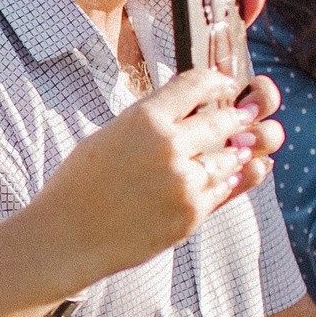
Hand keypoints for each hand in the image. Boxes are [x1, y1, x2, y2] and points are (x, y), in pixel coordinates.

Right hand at [27, 68, 284, 291]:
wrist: (68, 235)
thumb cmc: (82, 183)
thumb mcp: (113, 134)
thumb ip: (154, 119)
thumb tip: (193, 104)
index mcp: (145, 118)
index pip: (198, 84)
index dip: (218, 81)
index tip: (226, 84)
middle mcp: (169, 146)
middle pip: (224, 118)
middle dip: (238, 115)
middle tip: (246, 112)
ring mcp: (184, 183)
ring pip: (232, 156)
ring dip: (237, 150)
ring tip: (238, 146)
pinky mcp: (191, 214)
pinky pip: (224, 189)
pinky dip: (229, 179)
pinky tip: (229, 174)